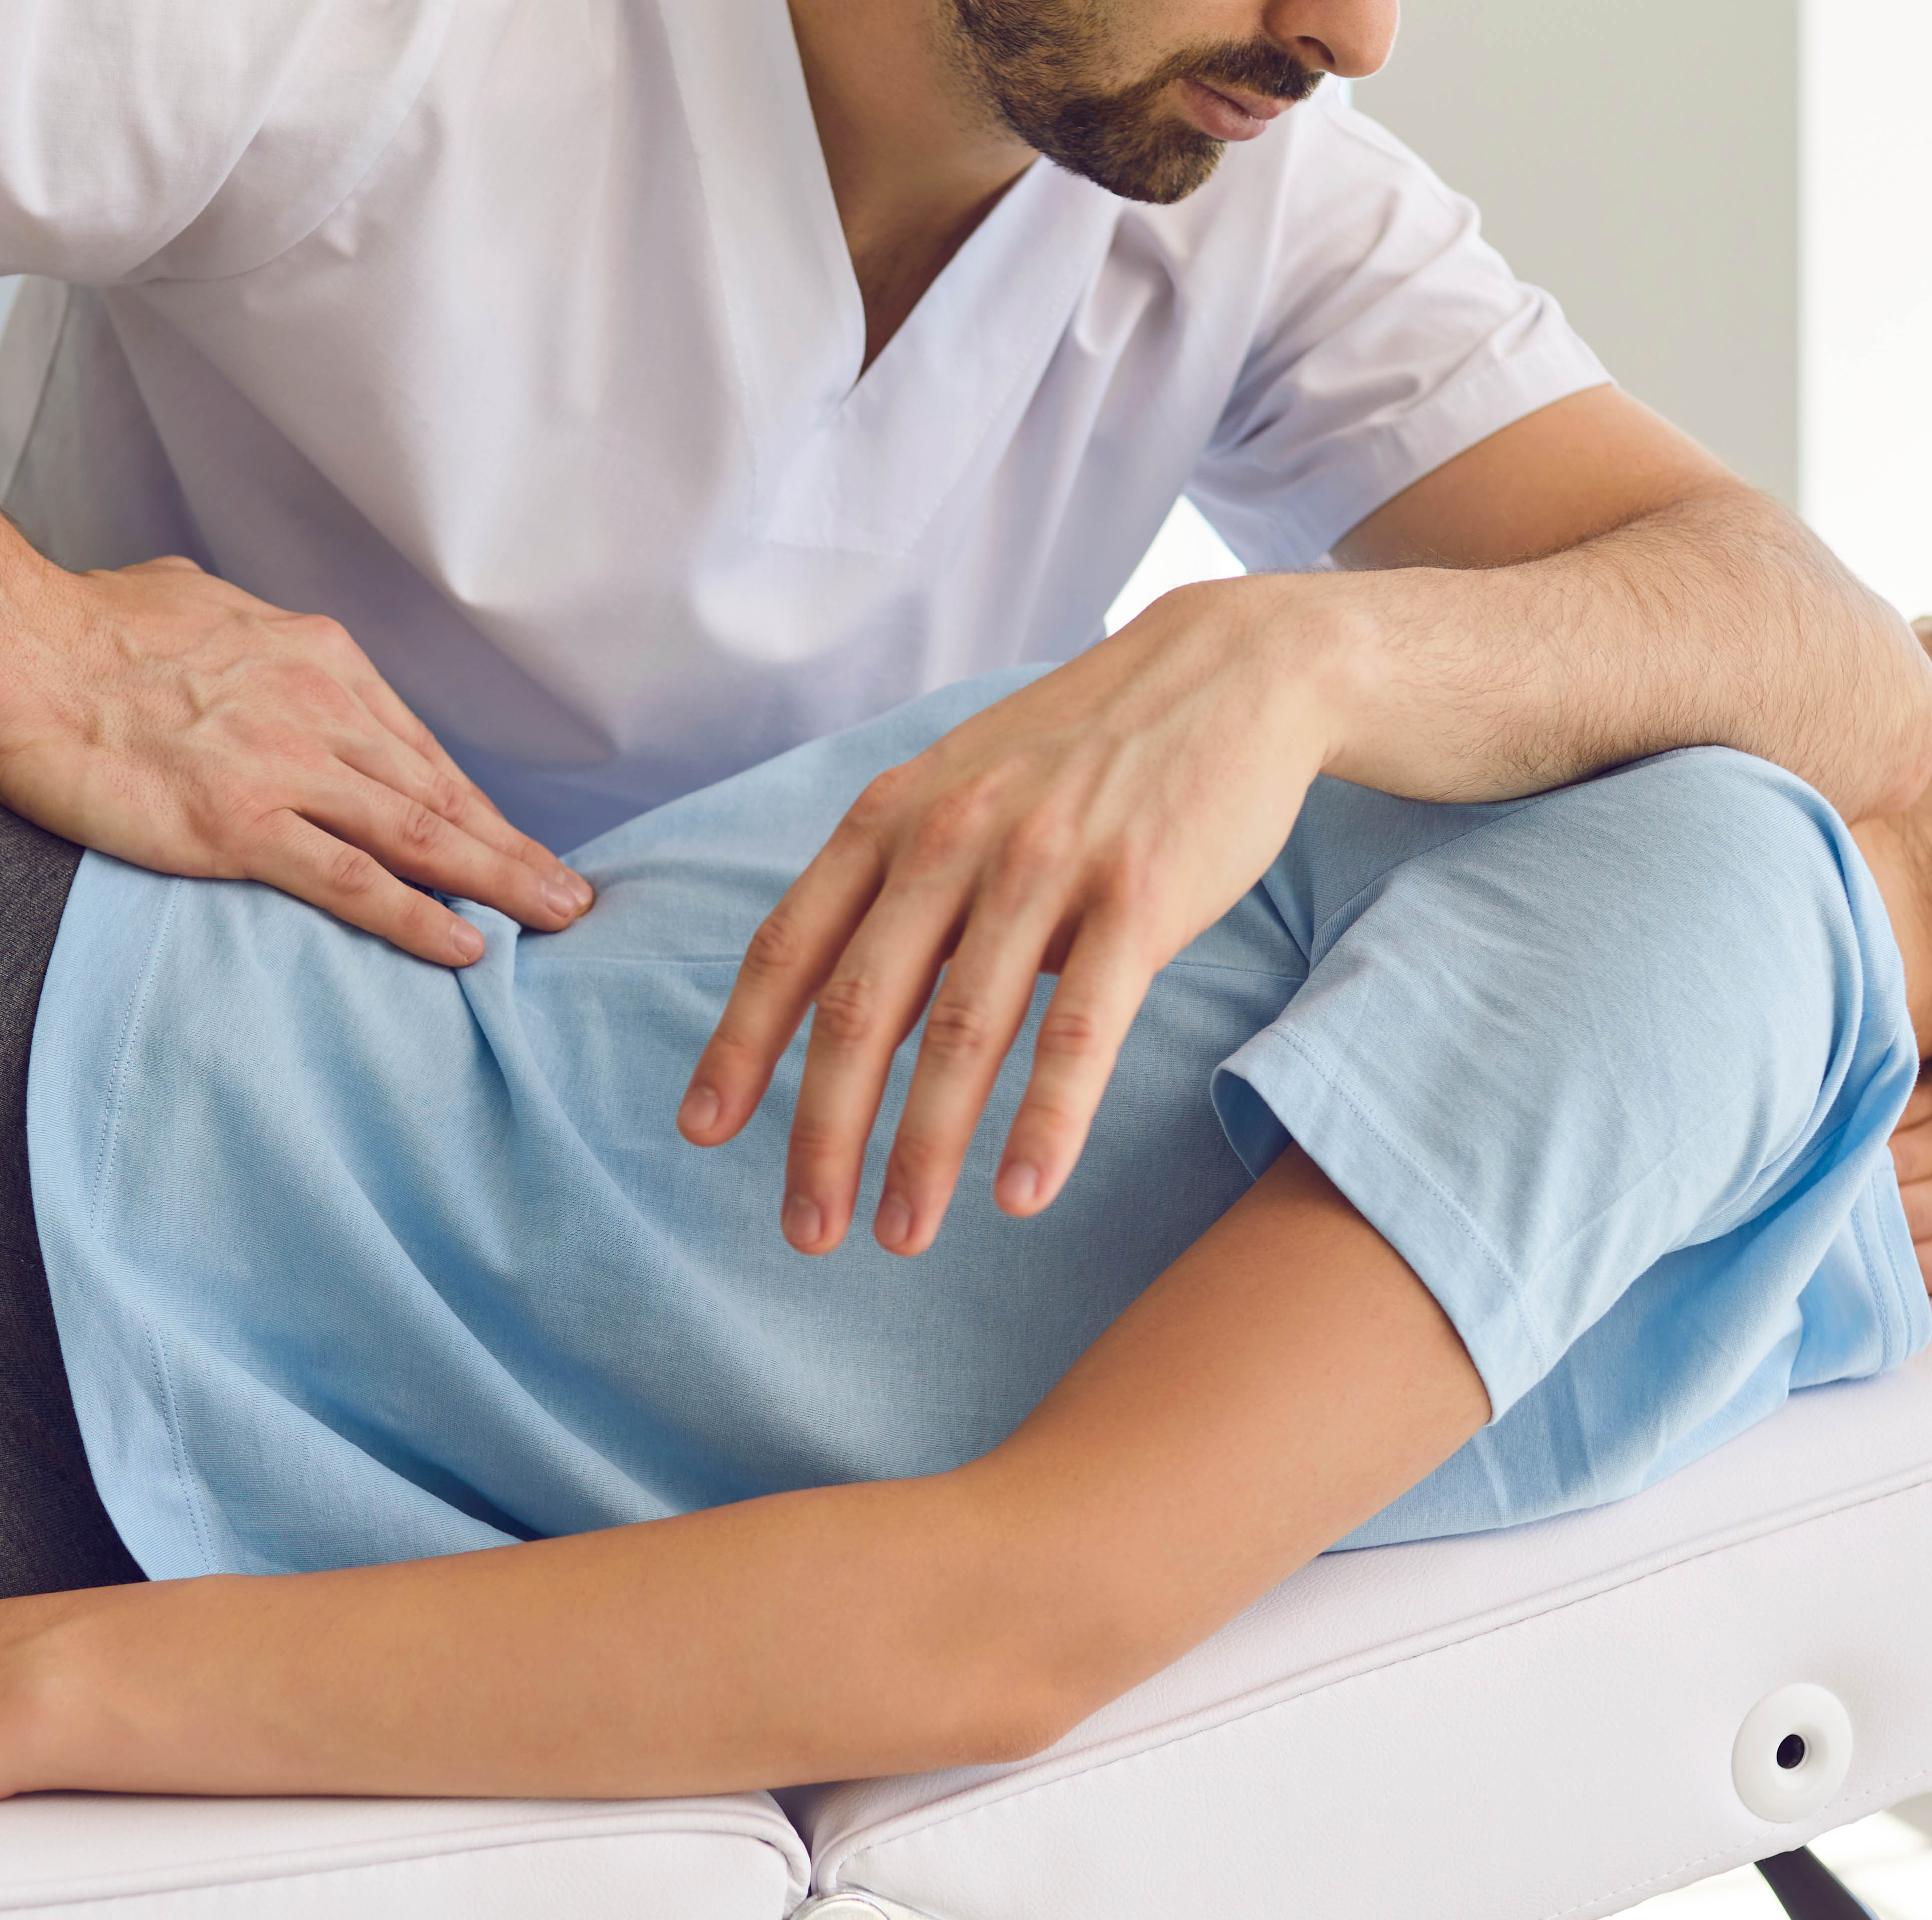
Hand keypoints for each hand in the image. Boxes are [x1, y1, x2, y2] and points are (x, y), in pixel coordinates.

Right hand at [0, 558, 590, 962]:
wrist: (18, 648)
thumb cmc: (89, 624)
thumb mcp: (199, 602)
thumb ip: (246, 637)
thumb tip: (245, 642)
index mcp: (314, 657)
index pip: (414, 745)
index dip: (470, 802)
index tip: (509, 839)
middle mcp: (320, 709)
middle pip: (438, 793)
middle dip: (512, 848)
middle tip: (571, 896)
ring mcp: (286, 769)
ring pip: (419, 834)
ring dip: (496, 881)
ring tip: (553, 921)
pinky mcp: (242, 825)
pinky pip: (353, 881)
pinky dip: (417, 916)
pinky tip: (466, 945)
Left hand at [676, 585, 1330, 1254]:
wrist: (1228, 671)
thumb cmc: (1080, 750)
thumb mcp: (958, 785)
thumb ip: (896, 879)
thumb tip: (841, 1000)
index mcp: (891, 816)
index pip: (789, 946)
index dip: (740, 1044)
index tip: (704, 1132)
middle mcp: (952, 838)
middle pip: (859, 1009)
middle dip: (822, 1133)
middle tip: (805, 1230)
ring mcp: (1047, 866)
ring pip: (962, 1033)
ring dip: (923, 1150)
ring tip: (899, 1236)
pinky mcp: (1140, 896)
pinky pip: (1082, 1029)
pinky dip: (1046, 1121)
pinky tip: (1023, 1195)